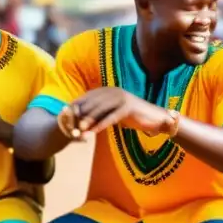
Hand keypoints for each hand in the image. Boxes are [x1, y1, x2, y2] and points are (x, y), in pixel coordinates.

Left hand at [58, 87, 176, 139]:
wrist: (156, 119)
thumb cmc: (135, 117)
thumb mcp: (115, 113)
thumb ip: (101, 114)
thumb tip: (83, 120)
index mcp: (109, 90)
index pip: (88, 97)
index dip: (76, 107)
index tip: (66, 117)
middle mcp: (114, 91)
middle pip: (92, 103)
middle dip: (79, 115)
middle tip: (70, 126)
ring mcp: (122, 98)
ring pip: (100, 110)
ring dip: (88, 121)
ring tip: (79, 131)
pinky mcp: (129, 107)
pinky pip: (111, 117)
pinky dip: (101, 125)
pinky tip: (94, 132)